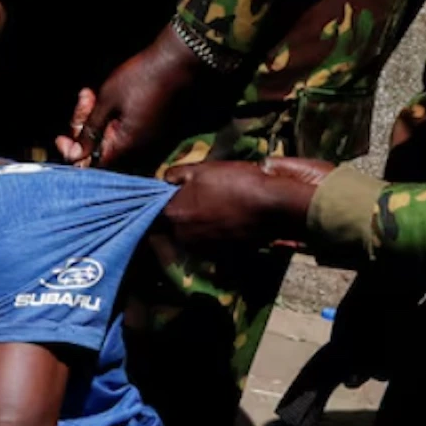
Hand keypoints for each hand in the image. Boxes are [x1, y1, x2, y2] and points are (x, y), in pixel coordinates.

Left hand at [56, 27, 210, 170]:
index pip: (94, 165)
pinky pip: (122, 127)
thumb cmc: (141, 77)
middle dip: (83, 128)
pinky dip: (108, 114)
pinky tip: (99, 96)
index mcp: (128, 145)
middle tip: (83, 101)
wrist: (175, 59)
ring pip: (109, 135)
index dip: (76, 154)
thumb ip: (90, 130)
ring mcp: (145, 135)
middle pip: (100, 149)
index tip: (61, 139)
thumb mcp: (107, 101)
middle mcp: (139, 146)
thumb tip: (75, 154)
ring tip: (89, 94)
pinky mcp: (149, 124)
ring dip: (94, 117)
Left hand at [158, 158, 333, 249]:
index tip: (165, 198)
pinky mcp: (220, 257)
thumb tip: (162, 180)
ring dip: (194, 227)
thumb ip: (174, 175)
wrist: (273, 206)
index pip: (152, 214)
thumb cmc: (236, 182)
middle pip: (171, 227)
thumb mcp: (201, 169)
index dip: (157, 205)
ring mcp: (201, 250)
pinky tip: (224, 222)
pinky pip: (208, 246)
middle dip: (177, 216)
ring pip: (190, 237)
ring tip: (212, 211)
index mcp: (172, 214)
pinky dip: (212, 237)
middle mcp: (182, 237)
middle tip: (193, 201)